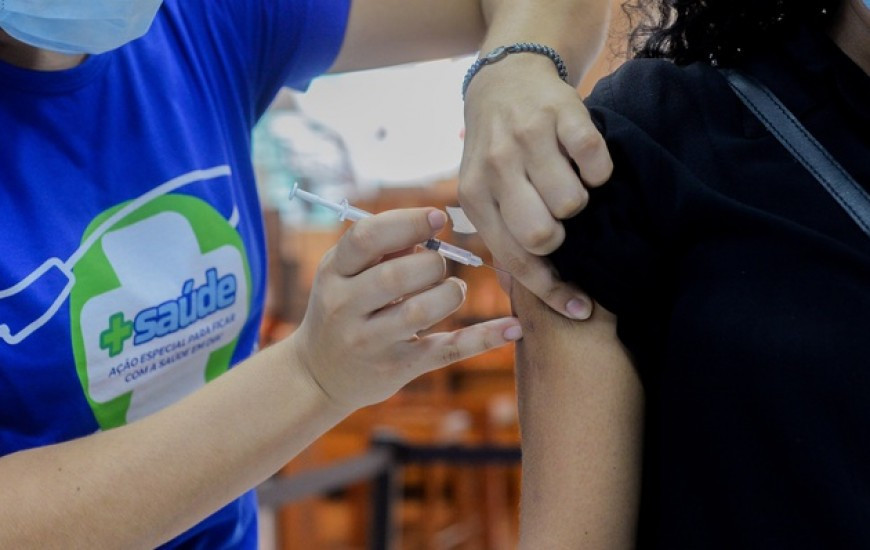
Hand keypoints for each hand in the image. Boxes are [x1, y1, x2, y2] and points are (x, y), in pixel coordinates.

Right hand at [288, 208, 522, 410]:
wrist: (320, 373)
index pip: (366, 238)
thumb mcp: (346, 273)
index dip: (407, 221)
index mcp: (334, 272)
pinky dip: (483, 338)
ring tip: (454, 289)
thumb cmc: (344, 307)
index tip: (439, 218)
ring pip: (420, 312)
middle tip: (441, 264)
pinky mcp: (398, 368)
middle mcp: (345, 308)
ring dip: (450, 293)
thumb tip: (432, 225)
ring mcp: (370, 342)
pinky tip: (513, 327)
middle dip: (432, 264)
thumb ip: (383, 247)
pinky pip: (446, 350)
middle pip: (396, 276)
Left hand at [458, 55, 612, 318]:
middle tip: (558, 218)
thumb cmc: (497, 150)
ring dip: (579, 201)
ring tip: (566, 183)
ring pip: (572, 202)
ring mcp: (529, 137)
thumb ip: (501, 231)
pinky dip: (600, 170)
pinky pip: (597, 162)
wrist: (504, 80)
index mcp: (474, 195)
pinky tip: (585, 162)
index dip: (550, 290)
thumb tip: (537, 290)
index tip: (579, 309)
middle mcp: (496, 166)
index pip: (513, 257)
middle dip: (559, 236)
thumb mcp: (482, 190)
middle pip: (542, 234)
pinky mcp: (563, 112)